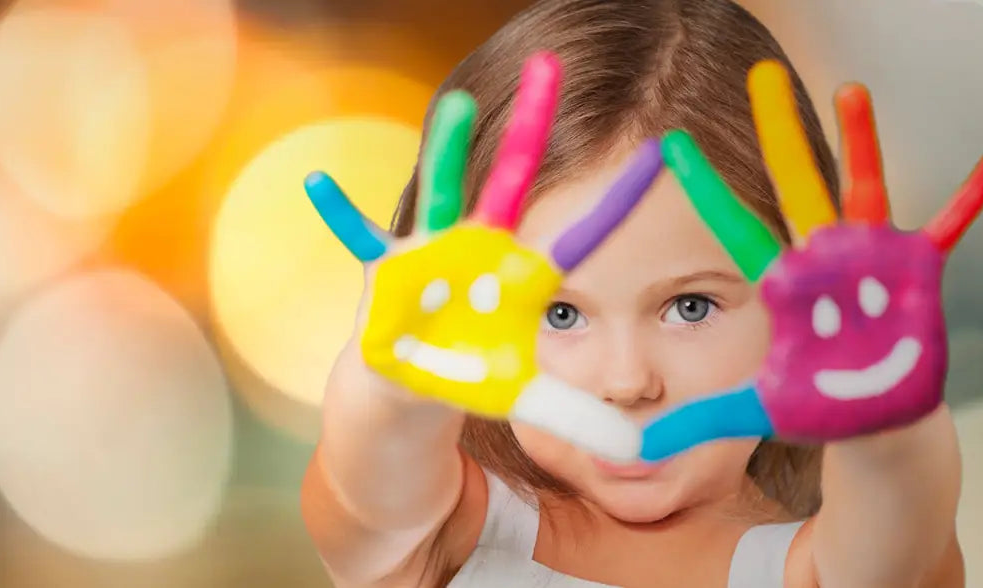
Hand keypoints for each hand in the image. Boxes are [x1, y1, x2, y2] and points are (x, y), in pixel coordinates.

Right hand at [305, 52, 662, 460]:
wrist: (408, 387)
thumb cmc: (469, 376)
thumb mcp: (529, 401)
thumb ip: (580, 418)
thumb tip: (638, 453)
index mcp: (521, 273)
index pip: (581, 235)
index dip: (617, 202)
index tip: (664, 152)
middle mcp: (480, 247)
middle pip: (512, 180)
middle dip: (530, 126)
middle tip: (554, 64)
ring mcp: (432, 254)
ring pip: (441, 192)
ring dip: (446, 150)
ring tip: (457, 106)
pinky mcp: (387, 274)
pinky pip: (358, 239)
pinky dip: (338, 213)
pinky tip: (319, 181)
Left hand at [640, 61, 982, 459]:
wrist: (874, 421)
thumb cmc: (815, 406)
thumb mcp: (749, 411)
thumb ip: (694, 421)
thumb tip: (632, 449)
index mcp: (782, 284)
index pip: (735, 229)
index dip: (707, 191)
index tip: (671, 148)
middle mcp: (822, 259)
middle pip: (796, 184)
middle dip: (780, 132)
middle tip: (761, 78)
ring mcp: (869, 259)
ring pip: (862, 188)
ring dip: (860, 141)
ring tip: (851, 91)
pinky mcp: (915, 273)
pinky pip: (950, 226)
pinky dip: (974, 194)